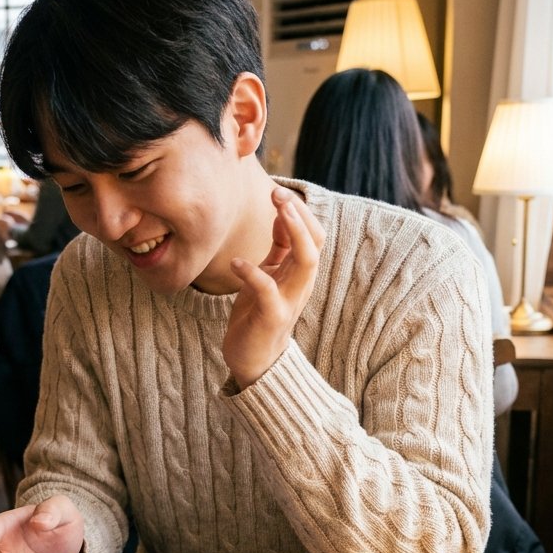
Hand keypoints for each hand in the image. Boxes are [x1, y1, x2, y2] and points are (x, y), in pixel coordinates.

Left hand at [222, 186, 324, 388]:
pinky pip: (267, 291)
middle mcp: (300, 284)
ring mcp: (289, 301)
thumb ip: (279, 247)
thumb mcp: (270, 274)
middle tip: (278, 194)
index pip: (313, 234)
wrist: (254, 361)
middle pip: (316, 243)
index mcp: (299, 273)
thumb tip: (282, 212)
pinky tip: (236, 263)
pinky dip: (252, 273)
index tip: (278, 191)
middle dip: (300, 215)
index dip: (299, 211)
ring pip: (306, 262)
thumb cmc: (259, 313)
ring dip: (294, 233)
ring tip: (276, 212)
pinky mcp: (271, 318)